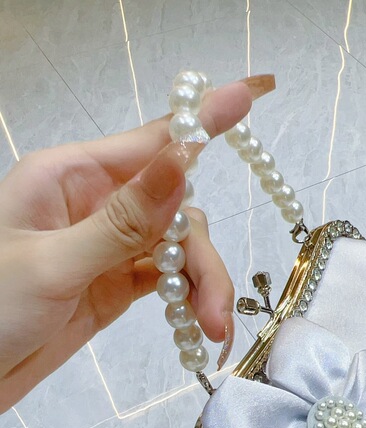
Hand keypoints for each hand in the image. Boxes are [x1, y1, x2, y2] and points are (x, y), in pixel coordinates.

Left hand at [0, 77, 271, 412]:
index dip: (201, 122)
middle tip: (217, 310)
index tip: (249, 96)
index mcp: (68, 178)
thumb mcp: (53, 264)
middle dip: (202, 258)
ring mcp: (108, 246)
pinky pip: (169, 279)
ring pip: (178, 249)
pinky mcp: (116, 284)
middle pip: (177, 211)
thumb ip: (121, 222)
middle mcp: (93, 204)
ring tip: (212, 330)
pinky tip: (202, 324)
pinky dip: (190, 298)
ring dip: (203, 286)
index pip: (148, 143)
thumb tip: (183, 164)